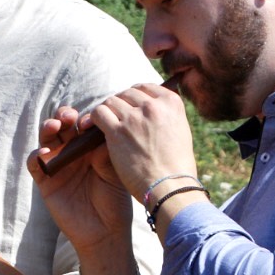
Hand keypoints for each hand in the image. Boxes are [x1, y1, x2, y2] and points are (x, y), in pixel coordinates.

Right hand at [28, 105, 136, 258]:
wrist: (105, 232)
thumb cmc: (115, 202)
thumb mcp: (115, 174)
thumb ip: (106, 154)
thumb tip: (100, 132)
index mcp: (92, 149)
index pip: (84, 125)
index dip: (85, 119)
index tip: (90, 121)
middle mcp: (73, 153)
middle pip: (63, 126)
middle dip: (64, 116)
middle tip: (68, 117)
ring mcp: (58, 166)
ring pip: (47, 139)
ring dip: (47, 128)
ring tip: (54, 126)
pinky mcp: (46, 182)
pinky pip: (34, 164)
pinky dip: (36, 156)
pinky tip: (45, 154)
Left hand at [88, 83, 197, 199]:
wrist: (170, 187)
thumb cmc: (177, 166)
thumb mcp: (180, 131)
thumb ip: (166, 116)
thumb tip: (154, 107)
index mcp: (171, 103)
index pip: (146, 87)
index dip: (135, 96)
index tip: (131, 105)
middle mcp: (153, 106)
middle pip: (127, 93)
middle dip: (120, 104)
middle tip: (118, 118)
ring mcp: (134, 118)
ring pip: (111, 101)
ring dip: (108, 111)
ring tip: (107, 124)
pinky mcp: (117, 132)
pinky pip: (99, 114)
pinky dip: (94, 119)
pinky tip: (95, 127)